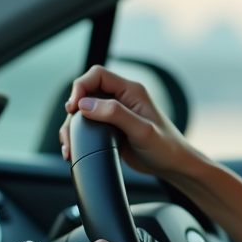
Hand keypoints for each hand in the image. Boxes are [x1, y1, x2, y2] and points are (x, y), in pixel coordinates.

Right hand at [59, 65, 196, 178]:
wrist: (173, 166)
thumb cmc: (166, 147)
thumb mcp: (142, 130)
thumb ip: (115, 114)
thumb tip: (85, 104)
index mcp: (131, 91)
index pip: (97, 75)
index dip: (80, 86)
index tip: (73, 107)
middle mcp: (122, 99)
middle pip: (86, 92)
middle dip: (73, 109)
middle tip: (70, 129)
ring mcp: (116, 114)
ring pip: (84, 111)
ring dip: (72, 126)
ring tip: (68, 144)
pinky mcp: (111, 129)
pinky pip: (88, 126)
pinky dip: (78, 136)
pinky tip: (73, 149)